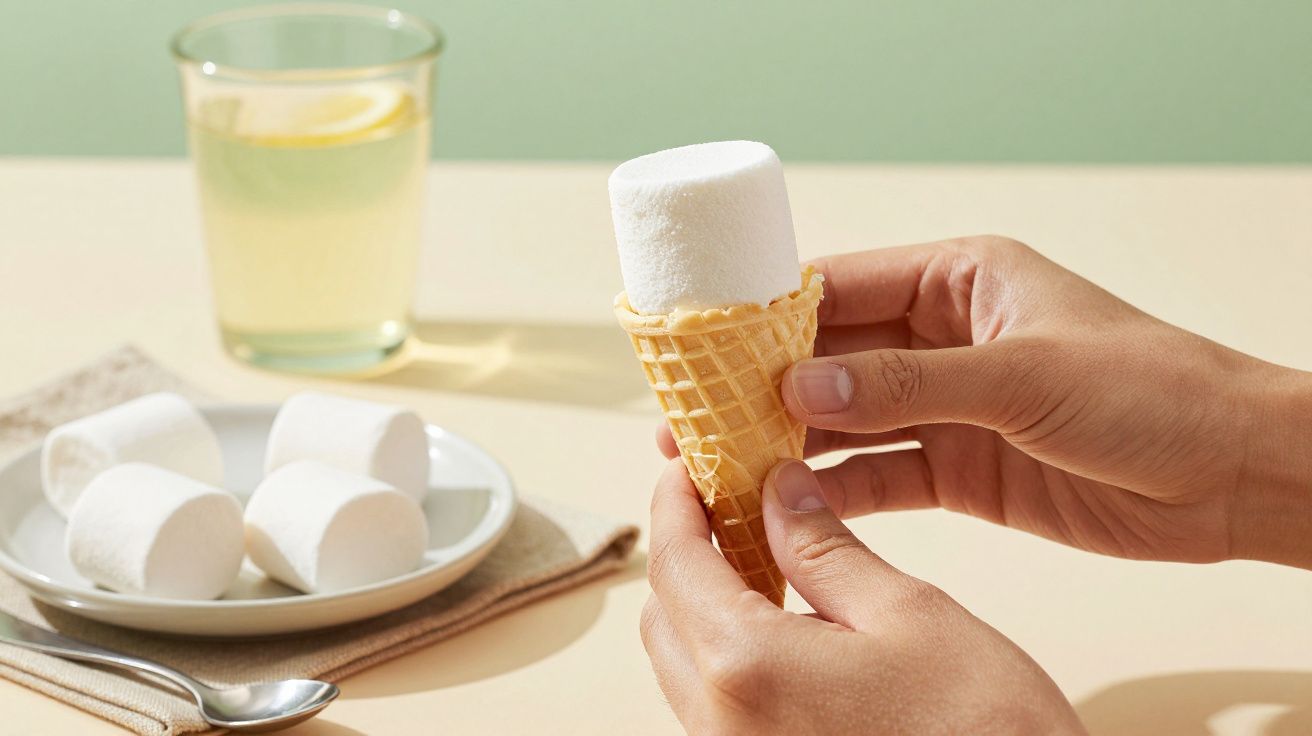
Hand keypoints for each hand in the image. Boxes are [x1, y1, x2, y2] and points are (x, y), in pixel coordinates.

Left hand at [641, 458, 1085, 734]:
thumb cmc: (985, 729)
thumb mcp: (909, 613)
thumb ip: (826, 549)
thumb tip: (778, 492)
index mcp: (747, 668)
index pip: (674, 565)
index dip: (677, 505)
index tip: (688, 467)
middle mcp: (722, 724)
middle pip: (663, 618)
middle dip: (687, 553)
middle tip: (729, 505)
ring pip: (683, 666)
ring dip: (707, 606)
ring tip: (764, 559)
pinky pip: (715, 706)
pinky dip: (730, 654)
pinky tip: (785, 627)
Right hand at [657, 236, 1311, 567]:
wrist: (1232, 477)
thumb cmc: (1151, 393)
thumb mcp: (1023, 376)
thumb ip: (907, 381)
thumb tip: (801, 382)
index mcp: (960, 280)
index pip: (843, 285)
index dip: (770, 312)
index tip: (706, 340)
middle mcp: (943, 338)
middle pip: (830, 355)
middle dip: (761, 384)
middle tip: (691, 411)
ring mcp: (947, 406)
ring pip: (845, 419)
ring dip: (785, 440)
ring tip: (714, 459)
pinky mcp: (960, 469)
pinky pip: (879, 475)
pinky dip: (832, 490)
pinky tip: (782, 503)